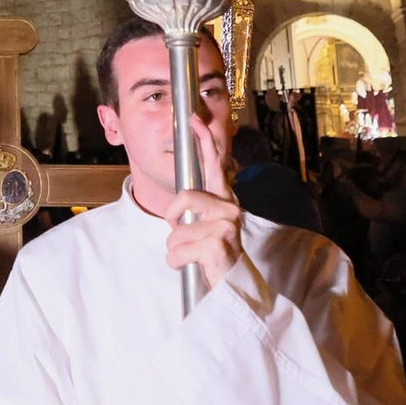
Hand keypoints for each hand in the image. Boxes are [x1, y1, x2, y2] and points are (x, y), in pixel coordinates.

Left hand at [165, 114, 241, 291]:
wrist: (233, 286)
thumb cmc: (213, 253)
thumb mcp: (204, 225)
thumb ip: (195, 208)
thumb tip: (178, 200)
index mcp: (224, 199)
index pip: (215, 163)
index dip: (204, 139)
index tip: (193, 118)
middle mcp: (230, 208)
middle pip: (184, 197)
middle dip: (172, 217)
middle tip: (179, 231)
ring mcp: (227, 226)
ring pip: (176, 231)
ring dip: (175, 248)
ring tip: (191, 254)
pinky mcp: (219, 246)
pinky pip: (177, 251)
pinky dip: (176, 262)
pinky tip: (191, 265)